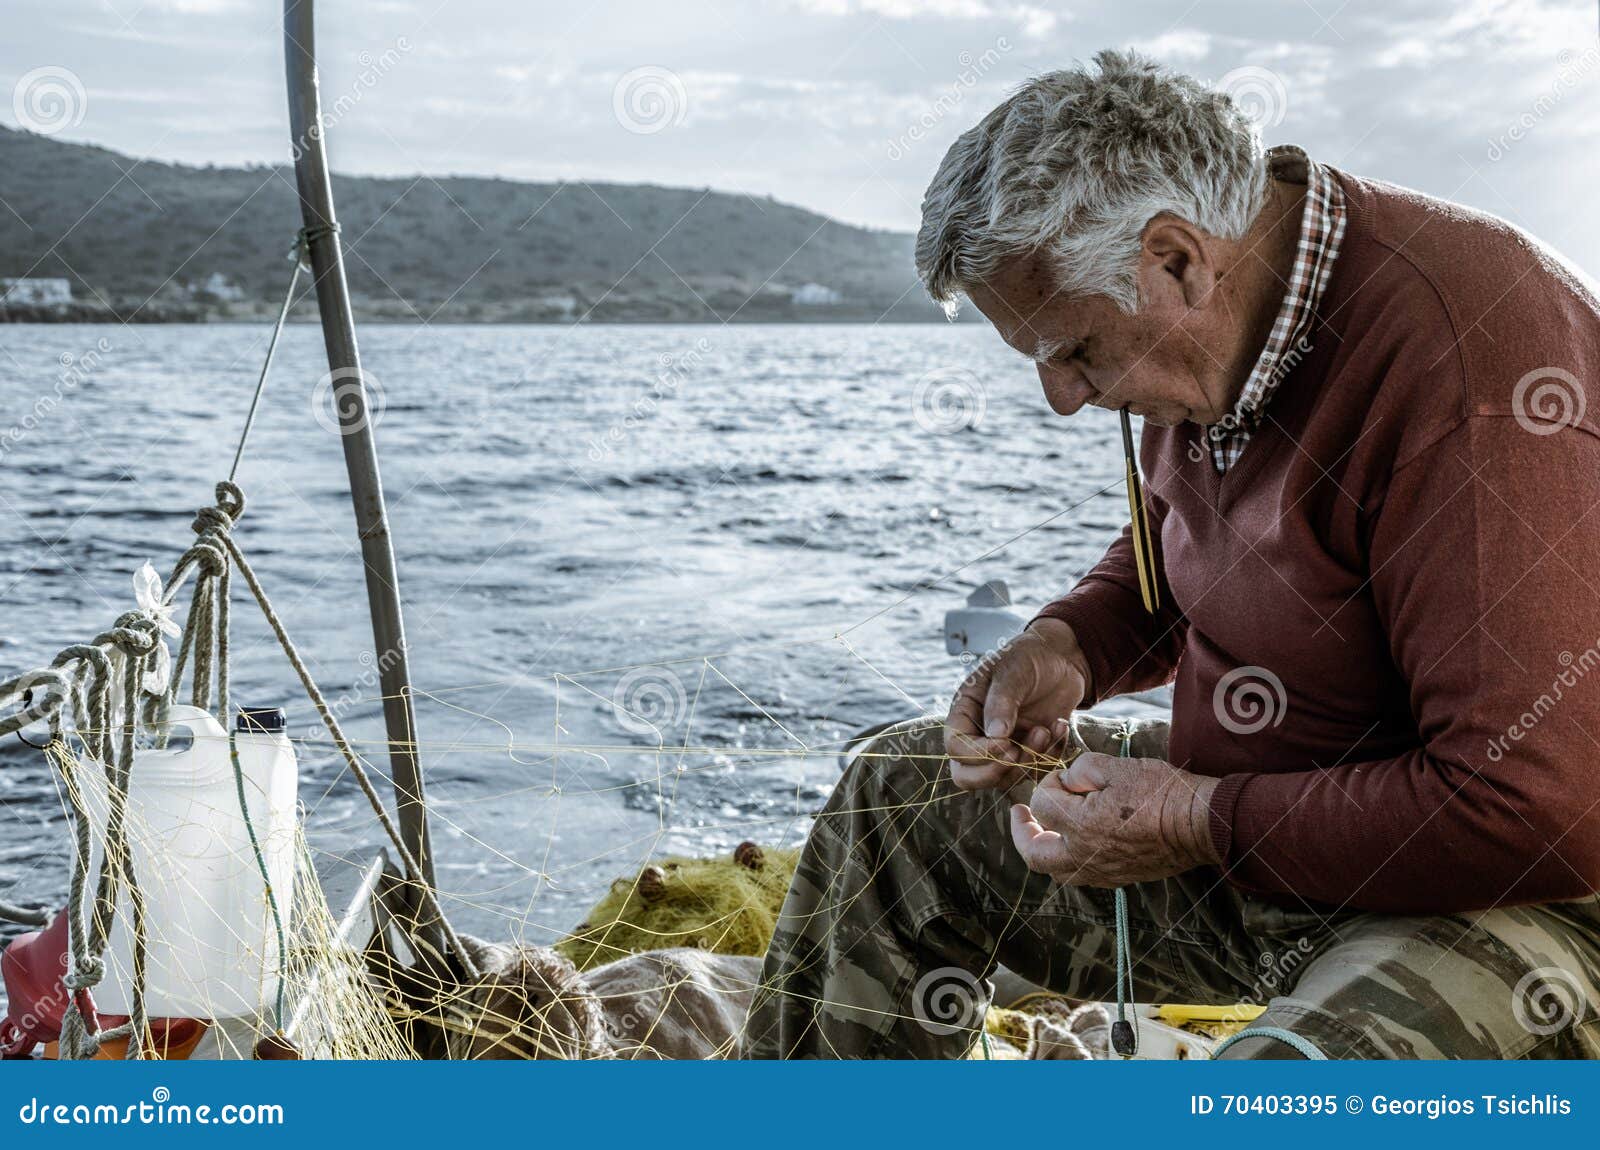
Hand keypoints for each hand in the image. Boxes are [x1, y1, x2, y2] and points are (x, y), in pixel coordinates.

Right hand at [944, 619, 1091, 790]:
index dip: (978, 753)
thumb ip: (1001, 702)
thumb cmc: (1029, 656)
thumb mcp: (1012, 671)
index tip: (1006, 742)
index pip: (955, 747)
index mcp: (965, 711)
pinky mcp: (1029, 752)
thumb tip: (995, 736)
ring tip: (1046, 730)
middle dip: (995, 771)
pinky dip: (1051, 756)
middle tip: (1020, 753)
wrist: (1060, 657)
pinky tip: (1060, 726)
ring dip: (1028, 761)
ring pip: (1004, 779)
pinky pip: (1035, 772)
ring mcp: (1004, 747)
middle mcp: (978, 734)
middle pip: (968, 776)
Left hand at [1009, 750, 1220, 885]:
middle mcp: (1085, 856)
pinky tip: (1074, 841)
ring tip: (1043, 829)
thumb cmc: (1161, 791)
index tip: (1064, 775)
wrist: (1200, 823)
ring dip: (1043, 849)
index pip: (1042, 804)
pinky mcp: (1119, 878)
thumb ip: (1080, 769)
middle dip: (1021, 832)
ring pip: (1056, 871)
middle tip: (1019, 814)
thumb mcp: (1116, 766)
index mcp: (1080, 826)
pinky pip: (1081, 876)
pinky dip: (1068, 859)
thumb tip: (1067, 781)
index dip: (1049, 783)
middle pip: (1035, 853)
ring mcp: (1102, 872)